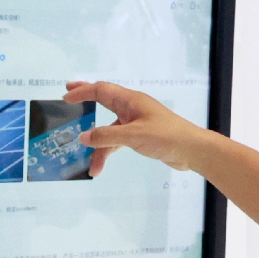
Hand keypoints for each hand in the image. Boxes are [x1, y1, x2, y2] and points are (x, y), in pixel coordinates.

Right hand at [66, 80, 212, 175]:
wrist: (192, 150)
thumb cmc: (166, 136)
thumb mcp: (133, 136)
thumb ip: (107, 136)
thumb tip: (83, 137)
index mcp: (130, 101)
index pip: (101, 90)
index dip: (82, 91)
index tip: (66, 96)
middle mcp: (132, 108)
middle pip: (104, 102)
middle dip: (86, 101)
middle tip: (68, 98)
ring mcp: (136, 122)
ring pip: (110, 130)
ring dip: (99, 146)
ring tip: (91, 167)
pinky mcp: (141, 136)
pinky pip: (118, 140)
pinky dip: (109, 152)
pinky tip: (101, 166)